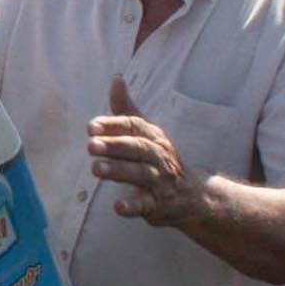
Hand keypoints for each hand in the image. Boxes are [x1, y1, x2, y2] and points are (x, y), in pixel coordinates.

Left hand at [88, 77, 205, 225]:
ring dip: (119, 171)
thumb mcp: (147, 133)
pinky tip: (117, 207)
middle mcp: (159, 156)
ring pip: (141, 174)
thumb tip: (116, 78)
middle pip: (138, 148)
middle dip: (114, 145)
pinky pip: (147, 205)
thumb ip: (127, 109)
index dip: (113, 125)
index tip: (92, 126)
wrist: (194, 195)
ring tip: (96, 169)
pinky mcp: (159, 205)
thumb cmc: (160, 160)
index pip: (134, 127)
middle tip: (90, 145)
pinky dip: (133, 206)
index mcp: (153, 137)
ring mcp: (161, 181)